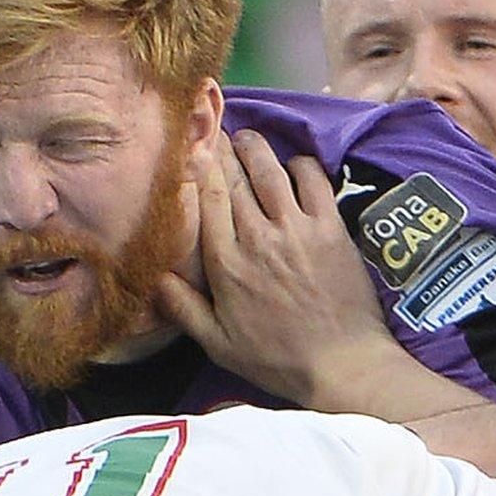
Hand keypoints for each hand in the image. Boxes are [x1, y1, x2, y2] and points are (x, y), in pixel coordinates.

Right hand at [157, 130, 398, 405]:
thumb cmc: (277, 359)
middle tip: (215, 131)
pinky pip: (314, 180)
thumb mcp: (219, 344)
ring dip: (256, 148)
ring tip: (246, 137)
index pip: (208, 200)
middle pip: (235, 179)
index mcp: (227, 264)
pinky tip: (293, 164)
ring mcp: (298, 230)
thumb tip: (153, 276)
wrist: (342, 364)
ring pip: (271, 171)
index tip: (191, 147)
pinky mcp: (332, 228)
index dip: (199, 167)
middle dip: (223, 149)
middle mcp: (259, 239)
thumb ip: (184, 308)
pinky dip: (301, 165)